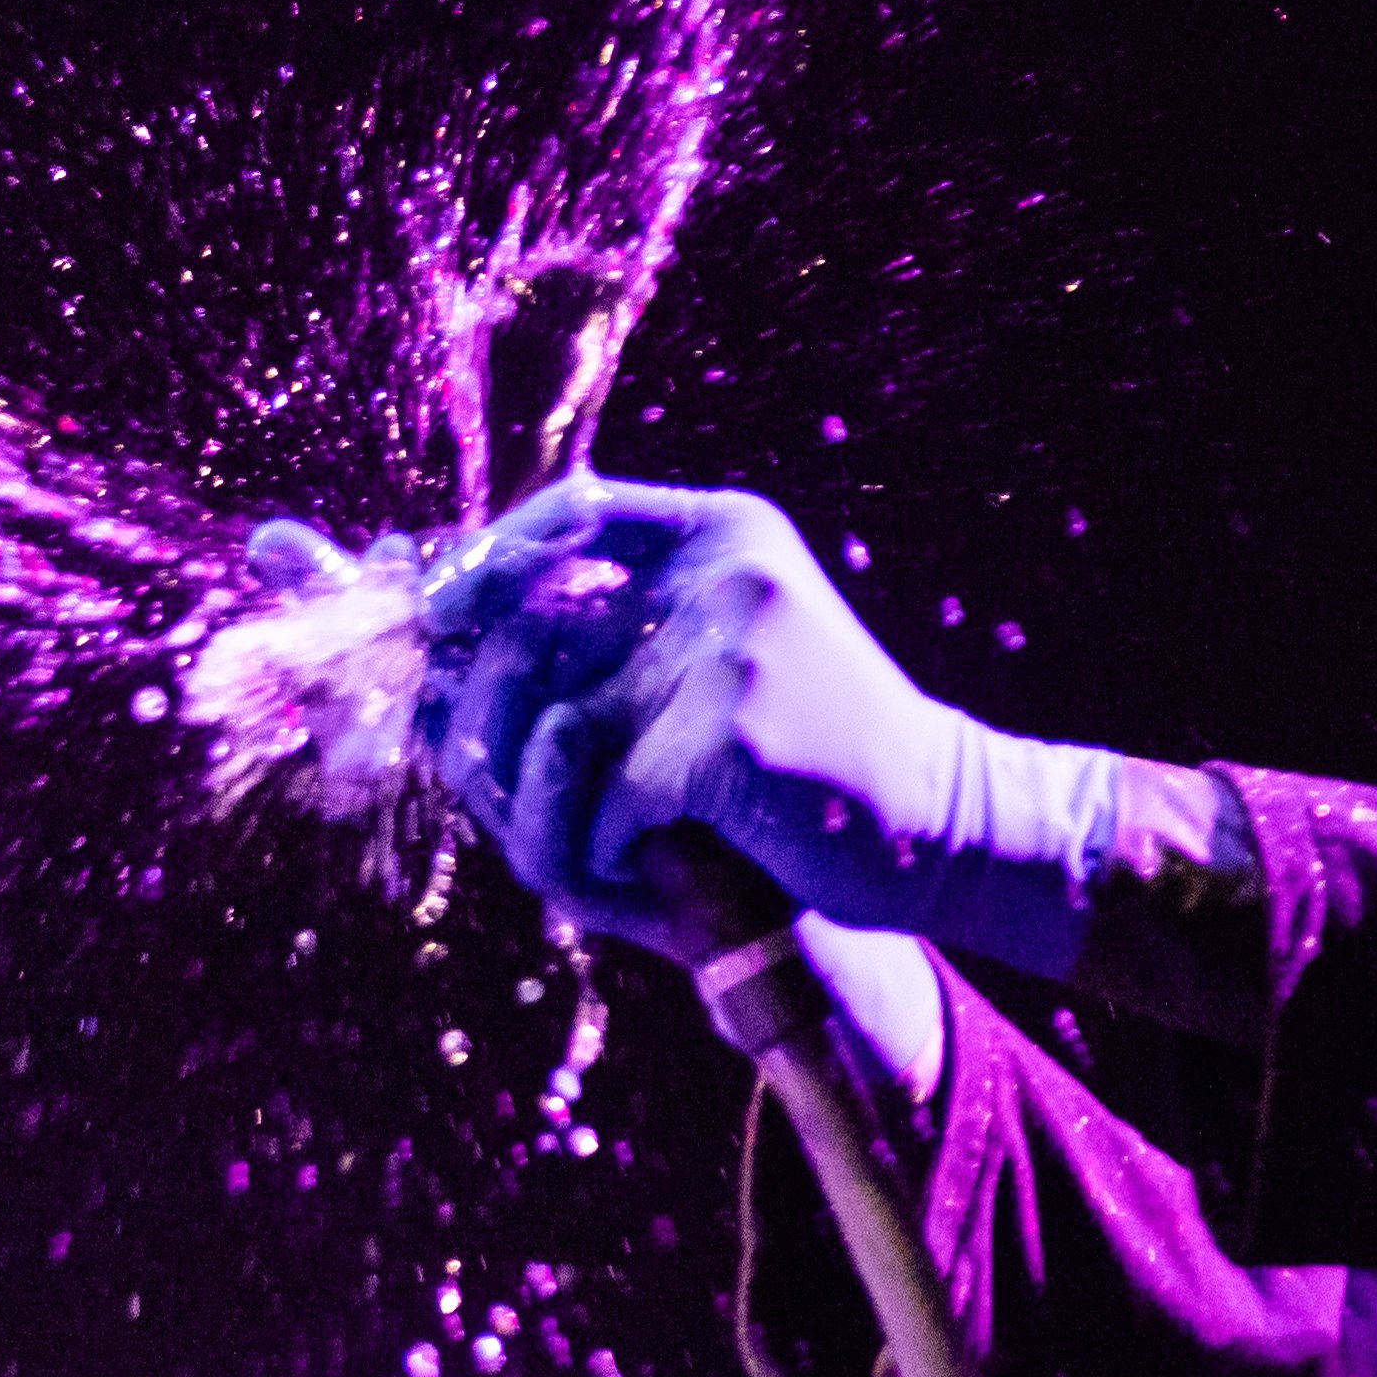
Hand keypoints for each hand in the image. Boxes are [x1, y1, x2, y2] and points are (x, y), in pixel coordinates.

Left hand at [417, 478, 1122, 981]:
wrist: (936, 827)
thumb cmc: (806, 760)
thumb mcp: (721, 662)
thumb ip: (618, 634)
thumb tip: (443, 638)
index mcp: (727, 537)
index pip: (579, 510)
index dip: (492, 561)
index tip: (440, 619)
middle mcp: (727, 575)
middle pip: (538, 630)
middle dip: (494, 720)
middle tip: (496, 781)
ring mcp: (731, 652)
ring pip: (561, 733)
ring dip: (559, 803)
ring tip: (607, 834)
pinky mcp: (730, 739)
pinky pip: (608, 802)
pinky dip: (615, 850)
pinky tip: (659, 865)